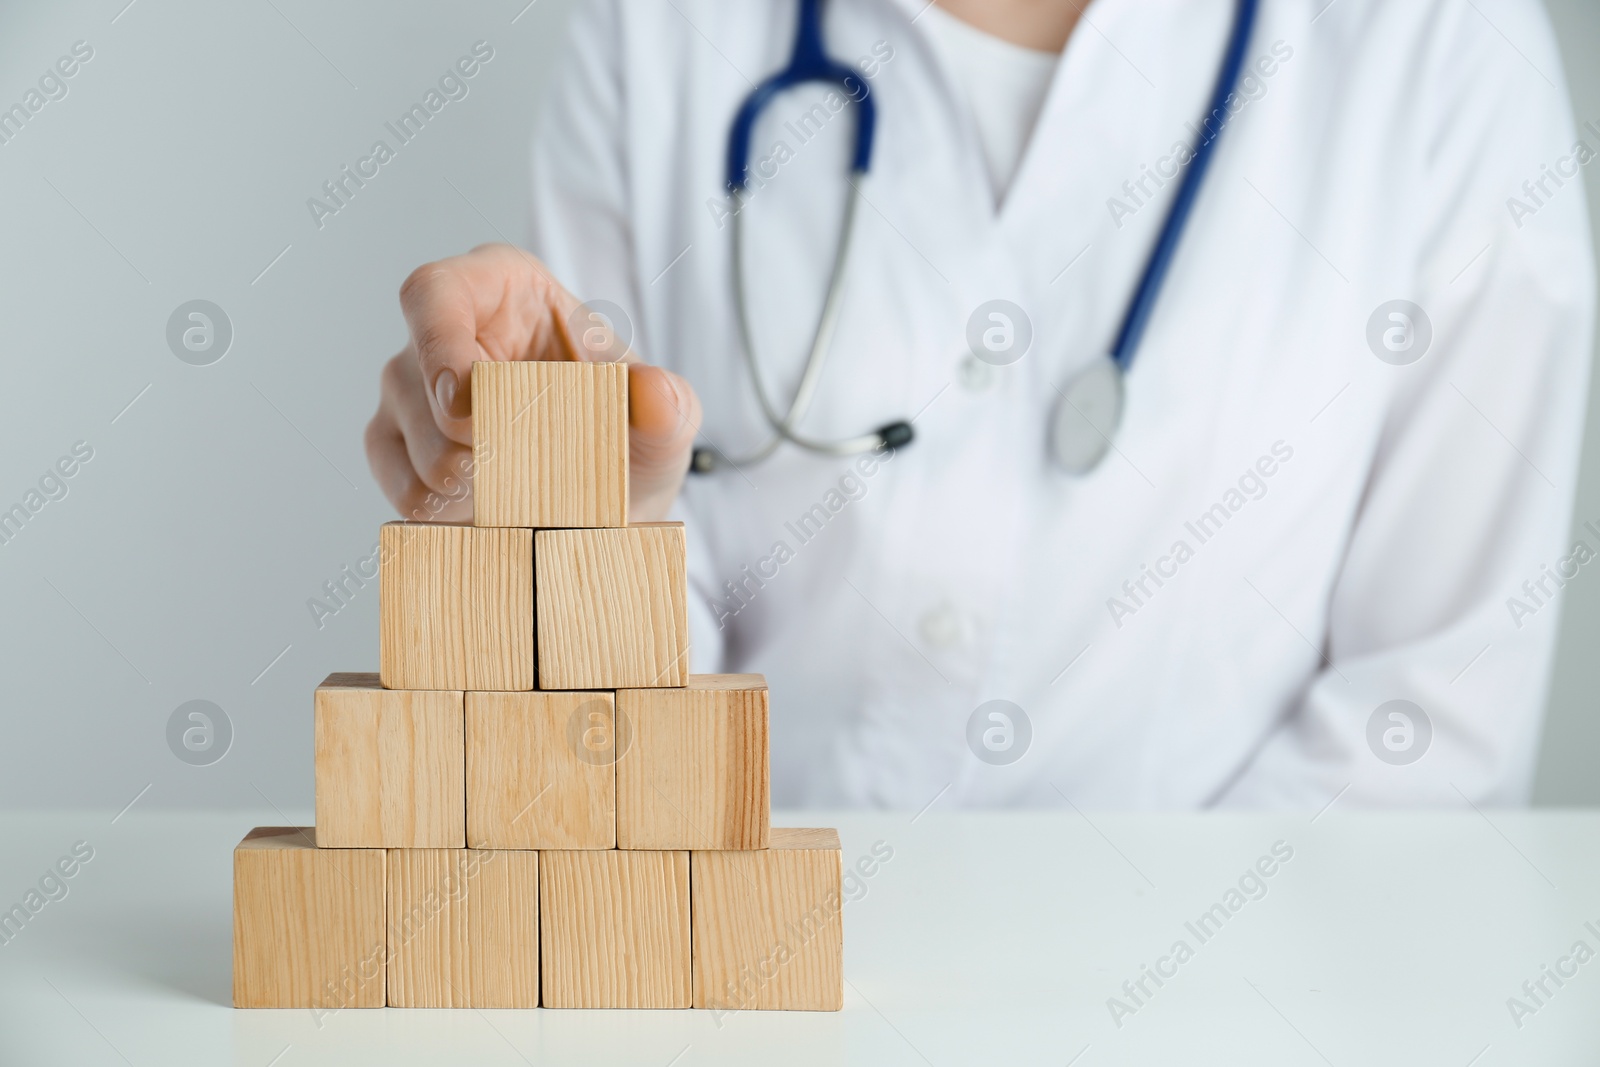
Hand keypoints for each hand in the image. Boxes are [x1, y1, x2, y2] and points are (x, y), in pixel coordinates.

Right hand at [365, 243, 700, 522]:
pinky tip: (489, 515)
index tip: (471, 401)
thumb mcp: (665, 419)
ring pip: (399, 434)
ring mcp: (411, 390)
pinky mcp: (398, 448)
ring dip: (460, 479)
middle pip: (412, 373)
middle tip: (515, 468)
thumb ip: (669, 404)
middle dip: (460, 435)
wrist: (613, 502)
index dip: (440, 342)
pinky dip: (443, 510)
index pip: (436, 292)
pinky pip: (400, 484)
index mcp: (502, 289)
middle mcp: (446, 332)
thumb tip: (656, 392)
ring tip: (522, 496)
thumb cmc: (628, 434)